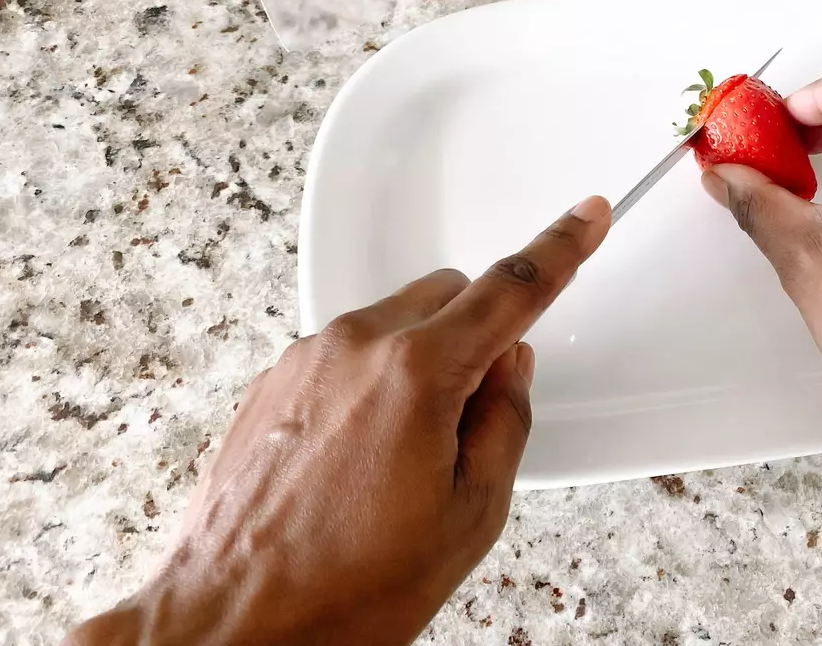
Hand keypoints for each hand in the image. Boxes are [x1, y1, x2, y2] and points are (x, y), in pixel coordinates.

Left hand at [65, 197, 611, 645]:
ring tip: (401, 456)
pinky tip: (359, 455)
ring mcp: (307, 359)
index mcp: (417, 374)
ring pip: (396, 320)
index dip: (559, 248)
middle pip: (449, 295)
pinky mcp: (273, 380)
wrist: (235, 626)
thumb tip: (509, 365)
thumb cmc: (346, 587)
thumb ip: (506, 419)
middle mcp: (357, 347)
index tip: (586, 217)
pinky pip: (348, 348)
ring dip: (421, 359)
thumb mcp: (470, 514)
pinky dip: (373, 377)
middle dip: (476, 334)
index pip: (510, 290)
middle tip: (470, 420)